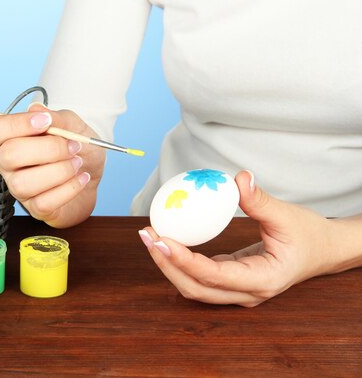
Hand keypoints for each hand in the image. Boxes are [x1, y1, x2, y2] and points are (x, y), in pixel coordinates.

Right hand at [0, 103, 105, 227]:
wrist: (94, 172)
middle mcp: (8, 165)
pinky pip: (43, 203)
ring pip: (23, 183)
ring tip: (78, 163)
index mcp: (10, 139)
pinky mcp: (36, 208)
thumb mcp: (72, 125)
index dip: (13, 124)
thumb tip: (36, 109)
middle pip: (7, 155)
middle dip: (47, 149)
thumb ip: (56, 117)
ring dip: (59, 171)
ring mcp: (19, 188)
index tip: (45, 121)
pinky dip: (69, 188)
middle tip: (73, 146)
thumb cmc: (76, 148)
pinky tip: (82, 178)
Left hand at [139, 170, 339, 306]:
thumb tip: (239, 178)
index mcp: (262, 281)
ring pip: (194, 287)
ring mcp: (238, 291)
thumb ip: (261, 200)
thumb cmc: (309, 235)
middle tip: (147, 234)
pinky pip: (200, 277)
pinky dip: (180, 261)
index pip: (214, 276)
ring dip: (169, 264)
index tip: (161, 240)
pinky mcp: (231, 283)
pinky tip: (166, 239)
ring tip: (150, 236)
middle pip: (195, 288)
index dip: (184, 261)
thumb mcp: (287, 216)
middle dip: (166, 264)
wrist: (323, 251)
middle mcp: (247, 293)